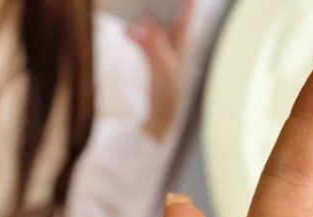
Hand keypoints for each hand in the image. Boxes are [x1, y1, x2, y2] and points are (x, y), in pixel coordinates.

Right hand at [126, 0, 193, 141]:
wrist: (161, 110)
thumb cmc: (168, 88)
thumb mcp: (163, 64)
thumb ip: (155, 41)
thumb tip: (146, 21)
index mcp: (183, 40)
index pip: (187, 11)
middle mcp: (174, 40)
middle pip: (167, 14)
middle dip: (158, 4)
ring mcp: (162, 47)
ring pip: (152, 25)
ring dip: (142, 19)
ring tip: (132, 7)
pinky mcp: (151, 56)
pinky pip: (142, 39)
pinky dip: (134, 35)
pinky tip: (125, 32)